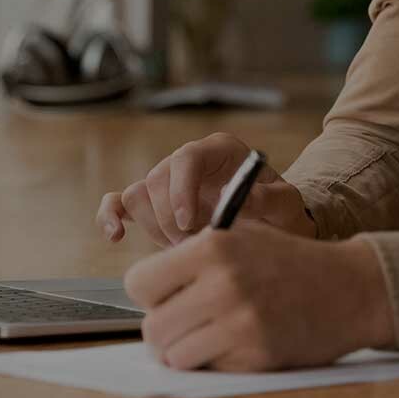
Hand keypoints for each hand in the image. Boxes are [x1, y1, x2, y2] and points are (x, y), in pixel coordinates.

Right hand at [96, 132, 315, 246]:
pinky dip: (111, 216)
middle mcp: (188, 161)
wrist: (271, 227)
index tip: (189, 224)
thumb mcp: (286, 205)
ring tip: (183, 247)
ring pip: (139, 195)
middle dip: (171, 219)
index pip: (188, 157)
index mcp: (219, 150)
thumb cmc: (279, 212)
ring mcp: (167, 182)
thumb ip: (271, 199)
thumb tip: (243, 198)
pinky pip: (119, 202)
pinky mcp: (152, 204)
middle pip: (158, 179)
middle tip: (193, 245)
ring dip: (154, 227)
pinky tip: (116, 235)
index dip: (182, 189)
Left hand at [124, 222, 394, 370]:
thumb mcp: (243, 237)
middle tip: (187, 324)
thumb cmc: (292, 262)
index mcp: (212, 248)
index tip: (167, 296)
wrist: (352, 288)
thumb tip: (146, 288)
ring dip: (187, 350)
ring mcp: (239, 323)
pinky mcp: (255, 355)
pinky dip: (217, 362)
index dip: (150, 294)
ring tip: (211, 335)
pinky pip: (209, 369)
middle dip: (166, 330)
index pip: (138, 283)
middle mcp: (221, 284)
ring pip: (174, 356)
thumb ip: (194, 255)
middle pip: (151, 328)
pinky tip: (240, 343)